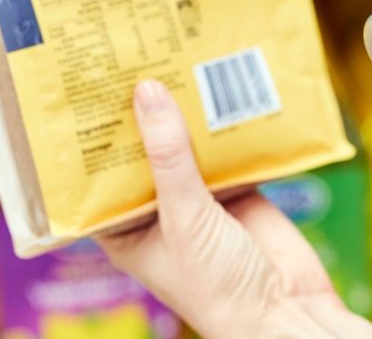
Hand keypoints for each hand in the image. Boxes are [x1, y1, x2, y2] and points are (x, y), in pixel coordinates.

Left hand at [98, 80, 371, 338]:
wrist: (287, 309)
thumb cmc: (218, 286)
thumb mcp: (183, 217)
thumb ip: (168, 155)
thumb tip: (147, 92)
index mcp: (127, 230)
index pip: (99, 177)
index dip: (93, 139)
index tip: (85, 93)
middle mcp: (160, 211)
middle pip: (146, 153)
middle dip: (143, 116)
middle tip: (131, 62)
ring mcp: (200, 199)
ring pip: (187, 146)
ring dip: (185, 113)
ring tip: (172, 61)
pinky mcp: (238, 188)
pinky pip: (227, 148)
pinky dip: (227, 123)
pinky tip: (222, 87)